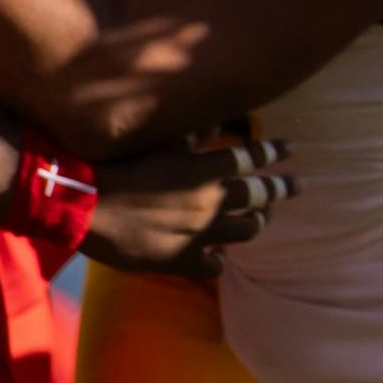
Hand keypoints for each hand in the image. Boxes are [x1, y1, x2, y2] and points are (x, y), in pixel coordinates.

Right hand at [79, 128, 290, 272]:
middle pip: (262, 195)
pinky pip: (215, 264)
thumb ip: (191, 132)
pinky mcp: (182, 259)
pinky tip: (216, 255)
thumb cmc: (118, 166)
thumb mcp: (158, 142)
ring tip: (259, 220)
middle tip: (297, 185)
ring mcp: (201, 233)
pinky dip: (218, 258)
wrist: (85, 207)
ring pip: (248, 231)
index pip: (254, 156)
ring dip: (255, 223)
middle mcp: (212, 201)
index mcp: (207, 169)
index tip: (291, 148)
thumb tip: (215, 118)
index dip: (275, 151)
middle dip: (283, 188)